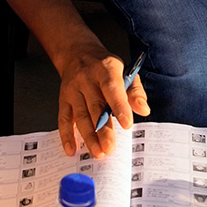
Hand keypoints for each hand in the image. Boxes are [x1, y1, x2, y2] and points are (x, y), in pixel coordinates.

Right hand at [56, 42, 149, 158]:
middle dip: (103, 130)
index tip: (127, 124)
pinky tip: (72, 150)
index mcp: (105, 69)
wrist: (78, 54)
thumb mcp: (125, 71)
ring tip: (98, 152)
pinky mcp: (63, 99)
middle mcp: (86, 79)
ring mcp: (72, 90)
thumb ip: (135, 91)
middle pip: (95, 107)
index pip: (112, 88)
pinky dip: (66, 136)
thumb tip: (143, 110)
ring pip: (80, 116)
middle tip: (110, 148)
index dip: (120, 106)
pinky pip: (63, 119)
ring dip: (88, 136)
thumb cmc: (105, 67)